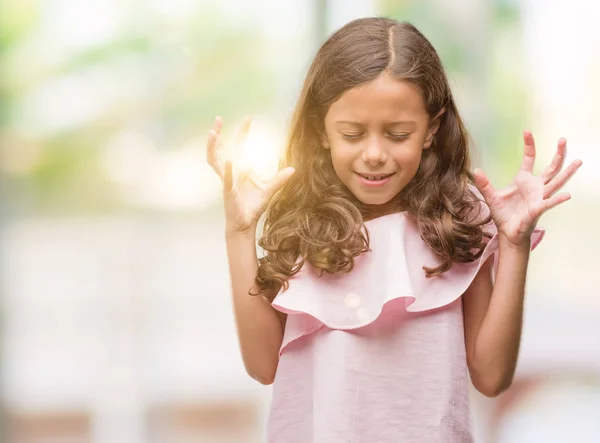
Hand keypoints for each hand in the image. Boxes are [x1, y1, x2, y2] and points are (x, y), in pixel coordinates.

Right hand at [206, 116, 294, 234]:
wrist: (246, 224)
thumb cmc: (253, 207)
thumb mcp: (269, 190)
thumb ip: (279, 179)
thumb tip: (293, 169)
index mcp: (240, 169)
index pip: (239, 146)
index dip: (243, 132)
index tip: (248, 118)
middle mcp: (231, 173)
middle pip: (220, 149)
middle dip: (218, 135)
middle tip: (218, 119)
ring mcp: (228, 182)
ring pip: (215, 161)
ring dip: (213, 147)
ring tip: (212, 133)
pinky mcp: (229, 193)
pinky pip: (227, 180)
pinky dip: (229, 171)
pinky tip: (230, 161)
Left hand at [473, 130, 581, 247]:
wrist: (507, 231)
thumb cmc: (503, 214)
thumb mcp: (491, 196)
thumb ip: (484, 184)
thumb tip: (476, 170)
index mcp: (524, 180)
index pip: (529, 158)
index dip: (529, 145)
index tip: (527, 131)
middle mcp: (535, 186)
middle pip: (551, 167)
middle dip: (558, 154)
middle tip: (564, 140)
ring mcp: (539, 197)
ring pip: (557, 182)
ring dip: (567, 172)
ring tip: (578, 161)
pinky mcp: (538, 209)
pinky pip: (550, 203)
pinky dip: (558, 199)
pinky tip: (567, 195)